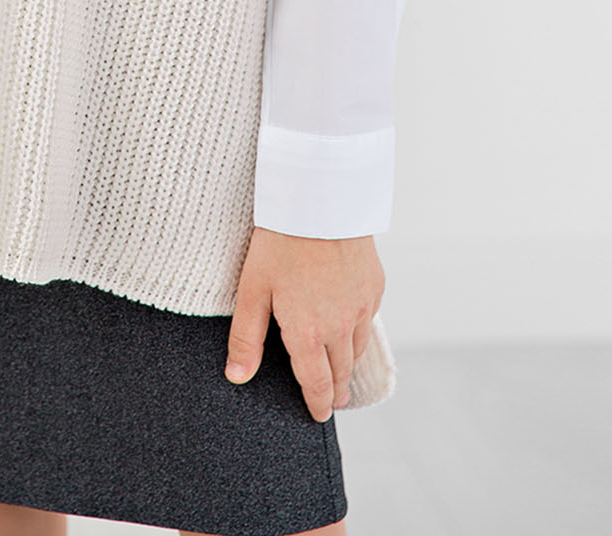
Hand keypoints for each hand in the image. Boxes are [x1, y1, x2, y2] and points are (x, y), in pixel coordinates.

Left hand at [223, 225, 383, 421]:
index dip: (317, 403)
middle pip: (341, 371)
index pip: (316, 382)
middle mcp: (340, 325)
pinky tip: (351, 327)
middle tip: (331, 400)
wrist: (320, 197)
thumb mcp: (252, 288)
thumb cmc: (280, 240)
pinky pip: (368, 319)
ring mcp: (361, 305)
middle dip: (334, 389)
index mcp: (309, 332)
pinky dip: (359, 330)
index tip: (318, 414)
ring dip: (348, 363)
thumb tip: (237, 377)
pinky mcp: (374, 284)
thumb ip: (246, 337)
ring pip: (357, 348)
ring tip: (341, 371)